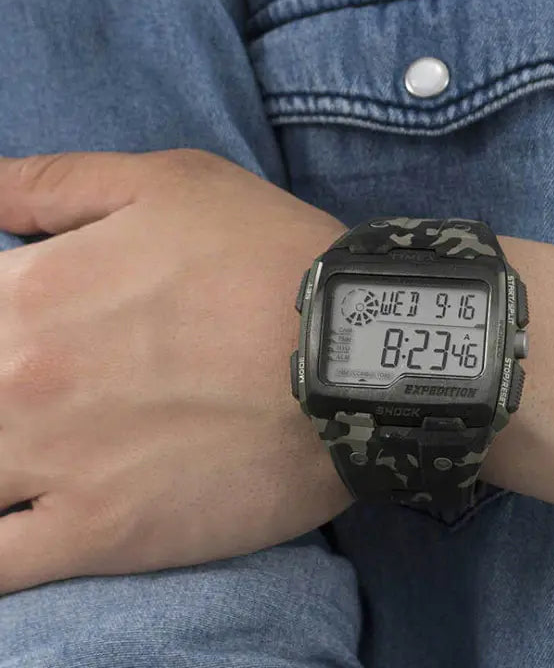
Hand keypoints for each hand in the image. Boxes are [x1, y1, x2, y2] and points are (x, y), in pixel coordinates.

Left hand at [0, 149, 350, 594]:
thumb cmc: (268, 255)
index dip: (3, 317)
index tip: (35, 331)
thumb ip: (51, 184)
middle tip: (73, 384)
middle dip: (6, 382)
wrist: (354, 356)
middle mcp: (15, 380)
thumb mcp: (170, 183)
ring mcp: (50, 466)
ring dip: (1, 456)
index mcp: (27, 292)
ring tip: (51, 442)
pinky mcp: (99, 536)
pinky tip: (23, 517)